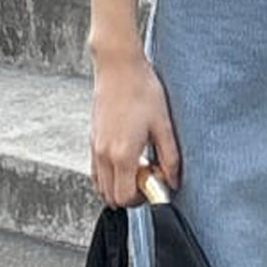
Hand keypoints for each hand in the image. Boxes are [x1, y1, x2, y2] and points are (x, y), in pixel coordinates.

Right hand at [90, 49, 180, 207]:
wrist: (118, 67)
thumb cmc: (141, 90)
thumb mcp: (163, 125)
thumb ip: (170, 158)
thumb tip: (173, 180)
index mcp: (122, 154)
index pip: (126, 197)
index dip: (142, 200)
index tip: (154, 186)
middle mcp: (104, 154)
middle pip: (110, 197)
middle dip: (130, 195)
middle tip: (148, 177)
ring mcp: (95, 147)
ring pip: (101, 186)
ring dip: (118, 185)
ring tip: (138, 167)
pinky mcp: (93, 139)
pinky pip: (96, 170)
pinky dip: (109, 175)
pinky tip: (125, 159)